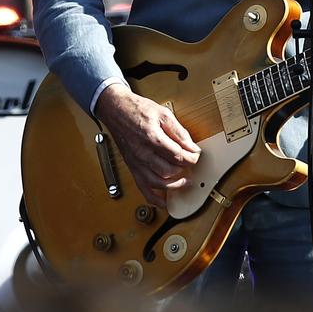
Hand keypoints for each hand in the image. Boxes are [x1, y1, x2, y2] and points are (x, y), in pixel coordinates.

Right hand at [95, 83, 200, 207]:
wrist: (116, 110)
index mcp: (152, 138)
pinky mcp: (132, 167)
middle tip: (192, 165)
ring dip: (173, 186)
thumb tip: (191, 146)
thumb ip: (179, 132)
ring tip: (184, 182)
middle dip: (184, 170)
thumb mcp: (163, 114)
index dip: (191, 158)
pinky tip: (164, 202)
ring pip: (157, 183)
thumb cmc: (138, 109)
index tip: (196, 156)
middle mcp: (142, 153)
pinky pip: (143, 188)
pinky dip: (154, 199)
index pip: (177, 156)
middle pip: (169, 171)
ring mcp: (136, 163)